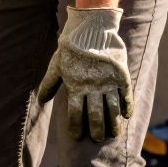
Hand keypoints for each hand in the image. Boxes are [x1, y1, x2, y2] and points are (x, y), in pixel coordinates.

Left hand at [37, 7, 132, 142]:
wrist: (91, 28)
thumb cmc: (71, 48)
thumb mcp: (57, 65)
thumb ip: (49, 84)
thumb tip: (41, 101)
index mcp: (76, 87)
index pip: (75, 113)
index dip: (76, 126)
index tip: (77, 136)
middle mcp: (93, 87)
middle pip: (95, 114)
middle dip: (96, 128)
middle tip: (98, 138)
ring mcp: (108, 82)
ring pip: (112, 108)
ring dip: (113, 122)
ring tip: (114, 133)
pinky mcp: (121, 75)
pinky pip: (125, 94)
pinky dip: (126, 106)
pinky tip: (126, 115)